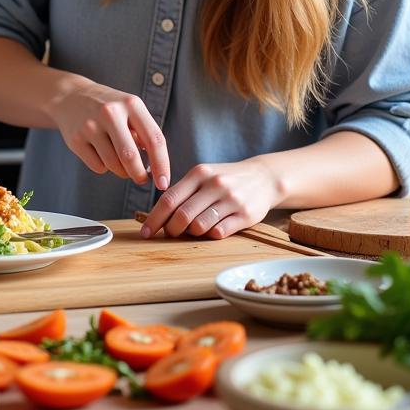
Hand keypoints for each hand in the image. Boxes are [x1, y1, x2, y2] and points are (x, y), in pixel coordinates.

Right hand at [48, 76, 169, 189]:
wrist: (70, 96)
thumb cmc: (108, 107)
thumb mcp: (130, 109)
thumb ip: (144, 133)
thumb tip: (156, 168)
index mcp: (131, 104)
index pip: (154, 139)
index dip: (162, 164)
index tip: (164, 183)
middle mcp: (110, 113)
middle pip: (130, 157)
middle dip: (139, 175)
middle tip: (142, 179)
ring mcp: (90, 126)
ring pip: (113, 165)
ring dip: (122, 171)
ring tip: (120, 161)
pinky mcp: (75, 139)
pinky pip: (98, 167)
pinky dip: (104, 167)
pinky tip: (100, 152)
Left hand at [139, 158, 282, 240]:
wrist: (263, 177)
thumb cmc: (226, 179)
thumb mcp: (204, 176)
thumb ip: (183, 191)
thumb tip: (159, 216)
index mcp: (199, 173)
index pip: (169, 199)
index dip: (154, 219)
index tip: (145, 233)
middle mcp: (214, 184)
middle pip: (182, 215)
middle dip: (171, 230)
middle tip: (170, 234)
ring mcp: (231, 199)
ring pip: (200, 226)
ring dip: (191, 234)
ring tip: (193, 231)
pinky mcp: (245, 214)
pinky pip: (219, 232)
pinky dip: (210, 235)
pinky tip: (212, 230)